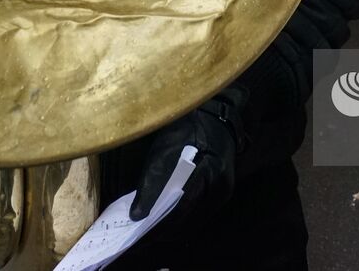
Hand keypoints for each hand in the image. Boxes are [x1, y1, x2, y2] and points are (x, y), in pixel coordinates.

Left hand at [130, 89, 244, 225]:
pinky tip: (166, 226)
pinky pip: (199, 217)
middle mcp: (218, 183)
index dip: (157, 220)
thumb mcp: (166, 146)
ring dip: (170, 230)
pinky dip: (182, 224)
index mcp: (206, 167)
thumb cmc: (187, 129)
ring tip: (148, 236)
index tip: (137, 233)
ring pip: (192, 222)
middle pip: (185, 217)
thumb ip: (153, 178)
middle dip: (161, 231)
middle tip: (138, 240)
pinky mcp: (222, 195)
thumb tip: (137, 214)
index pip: (178, 203)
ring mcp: (222, 191)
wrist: (218, 119)